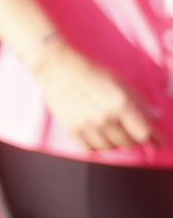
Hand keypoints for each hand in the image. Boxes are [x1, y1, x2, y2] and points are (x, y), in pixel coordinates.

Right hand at [34, 44, 160, 151]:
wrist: (59, 68)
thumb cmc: (92, 72)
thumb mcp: (121, 82)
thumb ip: (139, 101)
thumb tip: (155, 116)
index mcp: (121, 104)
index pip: (144, 133)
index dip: (154, 140)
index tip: (158, 142)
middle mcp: (105, 118)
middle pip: (128, 143)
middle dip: (136, 142)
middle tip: (136, 137)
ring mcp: (87, 125)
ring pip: (110, 148)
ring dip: (118, 145)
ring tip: (118, 138)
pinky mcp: (72, 129)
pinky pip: (90, 149)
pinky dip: (98, 148)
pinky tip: (101, 141)